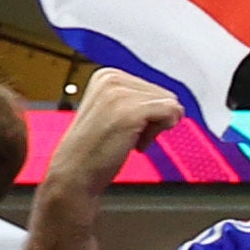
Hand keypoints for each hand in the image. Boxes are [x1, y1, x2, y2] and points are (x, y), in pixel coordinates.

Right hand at [60, 66, 184, 183]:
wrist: (74, 174)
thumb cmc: (94, 149)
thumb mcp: (112, 110)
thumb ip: (137, 99)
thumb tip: (175, 104)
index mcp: (106, 75)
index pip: (154, 88)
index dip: (146, 113)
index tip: (124, 126)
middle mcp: (112, 78)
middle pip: (164, 95)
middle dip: (152, 119)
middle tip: (124, 135)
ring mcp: (120, 94)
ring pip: (169, 104)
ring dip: (153, 128)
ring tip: (125, 139)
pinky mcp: (131, 111)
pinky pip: (171, 113)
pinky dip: (158, 132)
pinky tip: (135, 143)